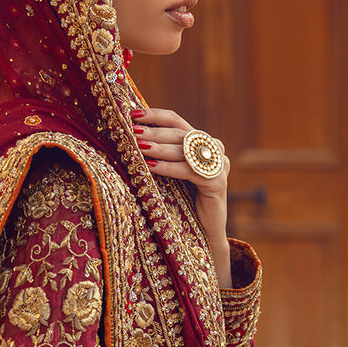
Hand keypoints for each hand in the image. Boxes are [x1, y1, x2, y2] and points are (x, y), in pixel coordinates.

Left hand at [131, 108, 231, 283]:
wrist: (203, 233)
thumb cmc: (182, 200)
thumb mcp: (169, 172)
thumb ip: (159, 153)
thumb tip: (128, 136)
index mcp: (200, 141)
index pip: (176, 120)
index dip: (154, 115)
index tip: (132, 114)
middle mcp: (213, 148)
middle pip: (180, 133)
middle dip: (154, 131)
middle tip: (132, 130)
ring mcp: (218, 165)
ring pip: (184, 151)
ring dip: (159, 147)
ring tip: (138, 146)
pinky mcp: (218, 182)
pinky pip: (189, 171)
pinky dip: (168, 168)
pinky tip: (150, 167)